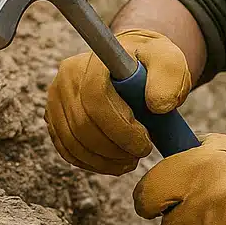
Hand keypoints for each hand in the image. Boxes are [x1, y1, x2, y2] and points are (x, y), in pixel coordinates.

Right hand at [45, 29, 190, 175]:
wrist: (136, 63)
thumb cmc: (154, 63)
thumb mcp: (170, 62)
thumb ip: (168, 77)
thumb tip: (157, 105)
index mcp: (93, 61)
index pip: (96, 99)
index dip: (121, 129)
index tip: (145, 142)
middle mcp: (67, 77)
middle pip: (82, 125)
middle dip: (115, 148)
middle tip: (141, 154)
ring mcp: (57, 98)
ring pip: (73, 142)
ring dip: (104, 160)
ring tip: (131, 160)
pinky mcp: (55, 118)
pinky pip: (67, 149)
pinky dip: (91, 163)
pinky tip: (114, 163)